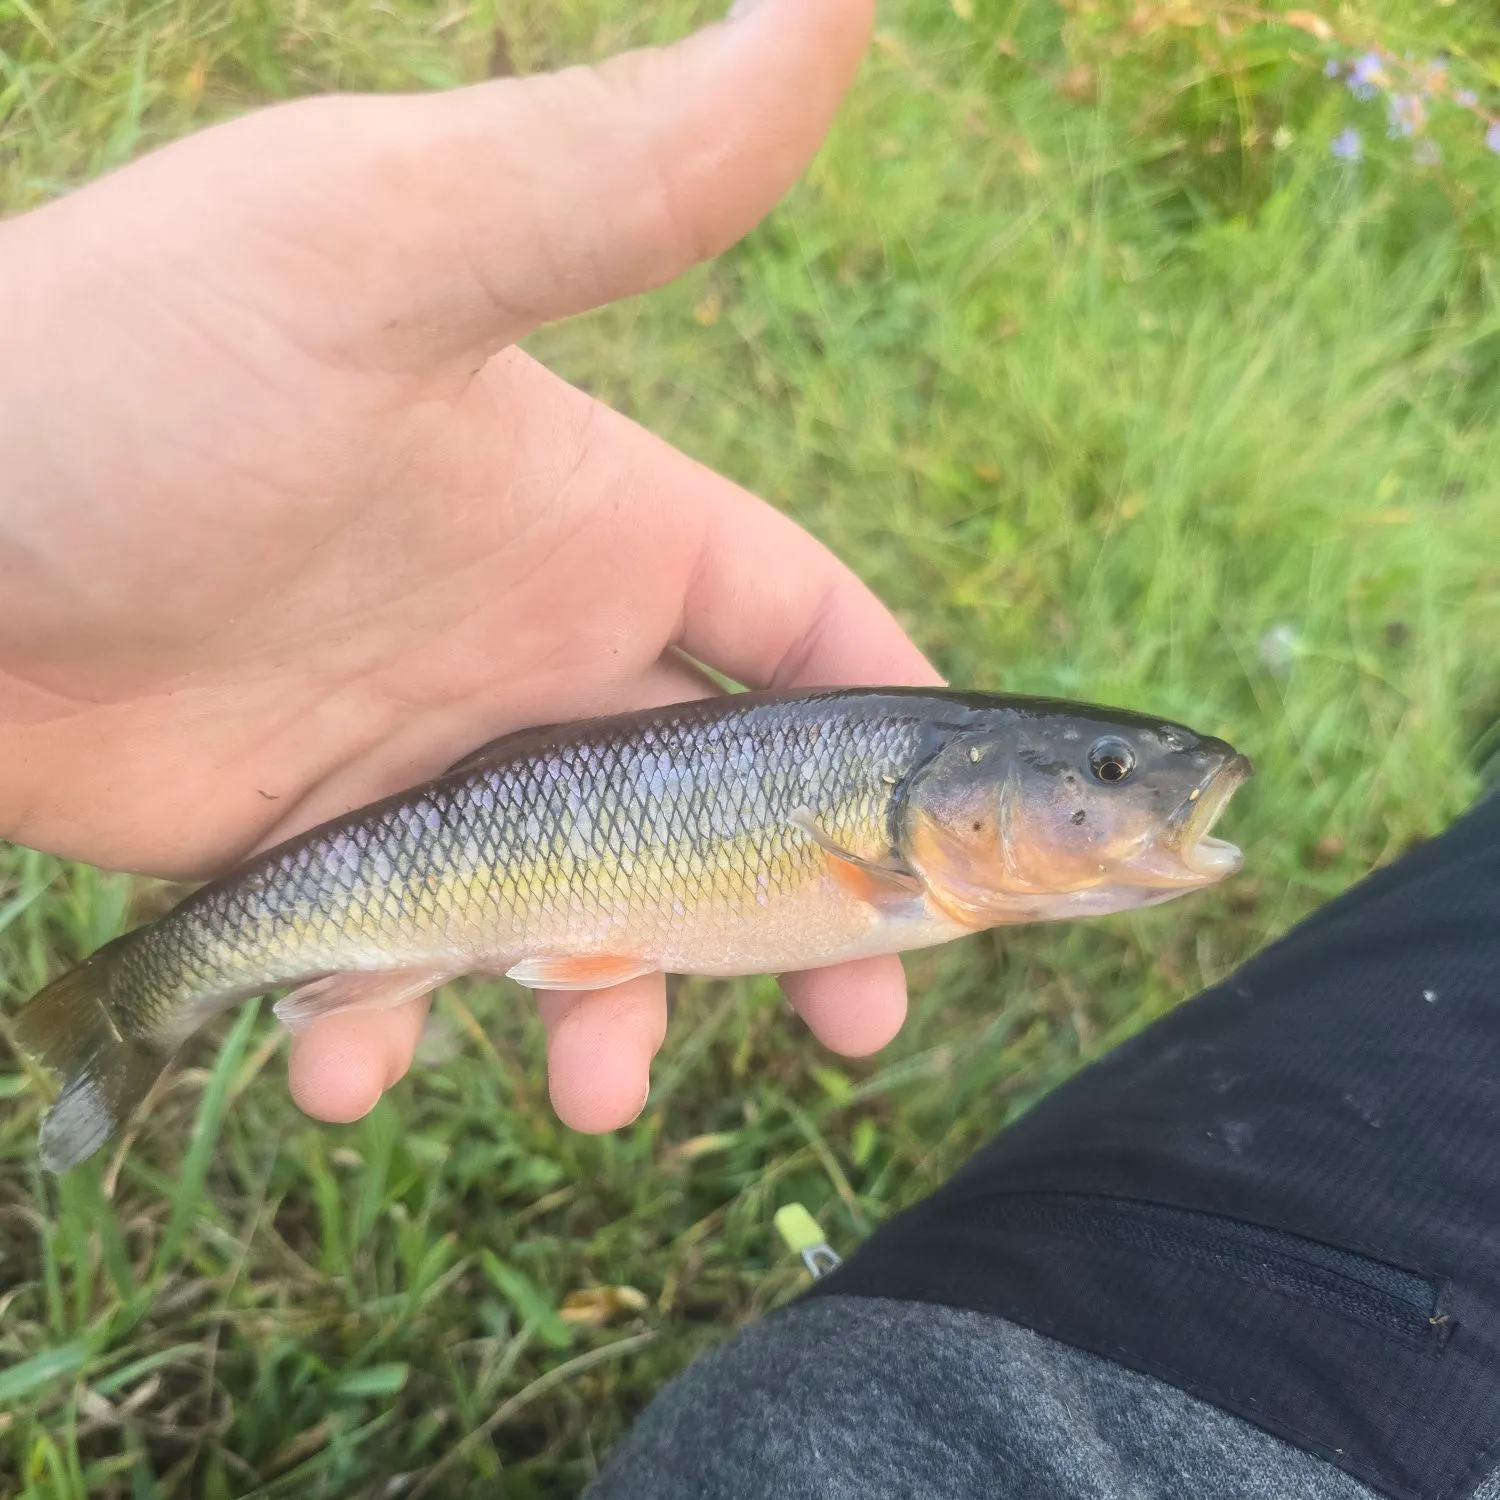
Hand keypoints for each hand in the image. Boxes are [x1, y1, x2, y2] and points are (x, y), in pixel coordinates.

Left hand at [0, 0, 937, 1134]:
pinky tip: (348, 1063)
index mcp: (598, 527)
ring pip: (575, 922)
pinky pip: (396, 973)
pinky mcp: (311, 857)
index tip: (953, 854)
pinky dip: (393, 1033)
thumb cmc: (132, 371)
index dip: (896, 740)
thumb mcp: (391, 252)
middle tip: (854, 1027)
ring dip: (602, 1018)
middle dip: (793, 922)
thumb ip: (625, 175)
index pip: (807, 631)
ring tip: (579, 1090)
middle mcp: (533, 649)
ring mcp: (427, 762)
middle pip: (723, 810)